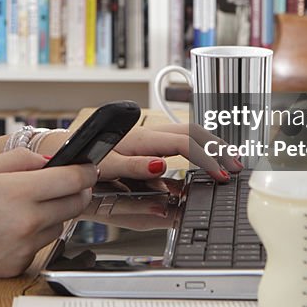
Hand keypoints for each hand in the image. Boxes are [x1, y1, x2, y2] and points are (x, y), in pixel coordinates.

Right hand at [0, 149, 94, 284]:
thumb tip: (51, 160)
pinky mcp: (19, 266)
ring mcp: (24, 247)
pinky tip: (11, 229)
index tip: (89, 166)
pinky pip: (41, 246)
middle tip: (70, 183)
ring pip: (61, 225)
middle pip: (76, 203)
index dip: (86, 170)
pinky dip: (35, 235)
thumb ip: (21, 159)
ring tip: (28, 206)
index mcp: (18, 192)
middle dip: (79, 190)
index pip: (73, 179)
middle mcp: (27, 222)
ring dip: (56, 213)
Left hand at [96, 122, 244, 182]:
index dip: (206, 158)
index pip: (185, 144)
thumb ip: (131, 166)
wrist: (68, 149)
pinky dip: (199, 148)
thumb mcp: (103, 166)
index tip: (222, 173)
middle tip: (238, 164)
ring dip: (212, 145)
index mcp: (141, 139)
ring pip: (189, 134)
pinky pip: (180, 142)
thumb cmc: (83, 157)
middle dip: (219, 146)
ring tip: (230, 159)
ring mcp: (150, 138)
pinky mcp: (149, 144)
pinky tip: (207, 160)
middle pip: (194, 132)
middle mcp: (149, 134)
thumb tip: (160, 165)